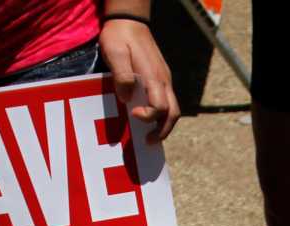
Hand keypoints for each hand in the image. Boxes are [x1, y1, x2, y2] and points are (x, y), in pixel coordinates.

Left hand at [100, 18, 179, 142]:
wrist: (129, 20)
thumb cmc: (120, 36)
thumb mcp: (115, 52)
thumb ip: (122, 75)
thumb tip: (126, 98)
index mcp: (154, 77)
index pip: (160, 106)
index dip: (149, 116)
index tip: (133, 115)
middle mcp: (163, 80)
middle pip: (173, 113)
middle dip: (163, 131)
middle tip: (148, 142)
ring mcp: (164, 79)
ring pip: (172, 109)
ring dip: (163, 125)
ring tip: (149, 136)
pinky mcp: (160, 78)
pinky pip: (166, 101)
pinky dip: (160, 115)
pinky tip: (147, 119)